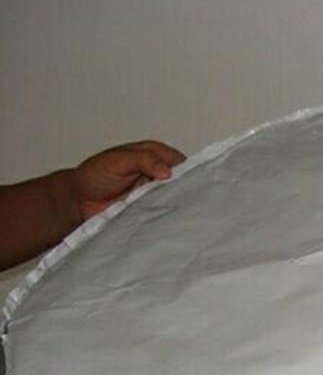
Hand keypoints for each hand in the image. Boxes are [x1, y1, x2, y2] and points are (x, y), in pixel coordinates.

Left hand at [71, 141, 185, 219]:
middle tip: (188, 198)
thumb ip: (143, 159)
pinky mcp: (151, 210)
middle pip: (182, 181)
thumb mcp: (117, 160)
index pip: (179, 160)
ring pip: (176, 197)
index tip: (191, 181)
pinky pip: (165, 212)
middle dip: (187, 189)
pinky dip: (168, 215)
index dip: (188, 170)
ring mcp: (156, 193)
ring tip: (182, 211)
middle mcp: (158, 174)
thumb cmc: (95, 175)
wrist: (79, 201)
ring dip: (177, 203)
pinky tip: (171, 219)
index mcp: (154, 155)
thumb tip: (167, 171)